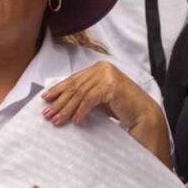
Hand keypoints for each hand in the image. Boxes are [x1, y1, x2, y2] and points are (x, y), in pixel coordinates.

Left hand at [41, 61, 158, 131]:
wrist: (141, 112)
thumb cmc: (120, 105)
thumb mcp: (98, 96)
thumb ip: (84, 93)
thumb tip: (58, 100)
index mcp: (99, 67)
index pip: (74, 78)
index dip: (59, 89)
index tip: (46, 98)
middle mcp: (103, 68)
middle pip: (75, 86)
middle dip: (59, 101)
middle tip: (47, 113)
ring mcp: (108, 76)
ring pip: (80, 94)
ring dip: (66, 109)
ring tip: (57, 120)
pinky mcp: (112, 86)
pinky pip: (90, 100)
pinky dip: (81, 110)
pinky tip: (75, 120)